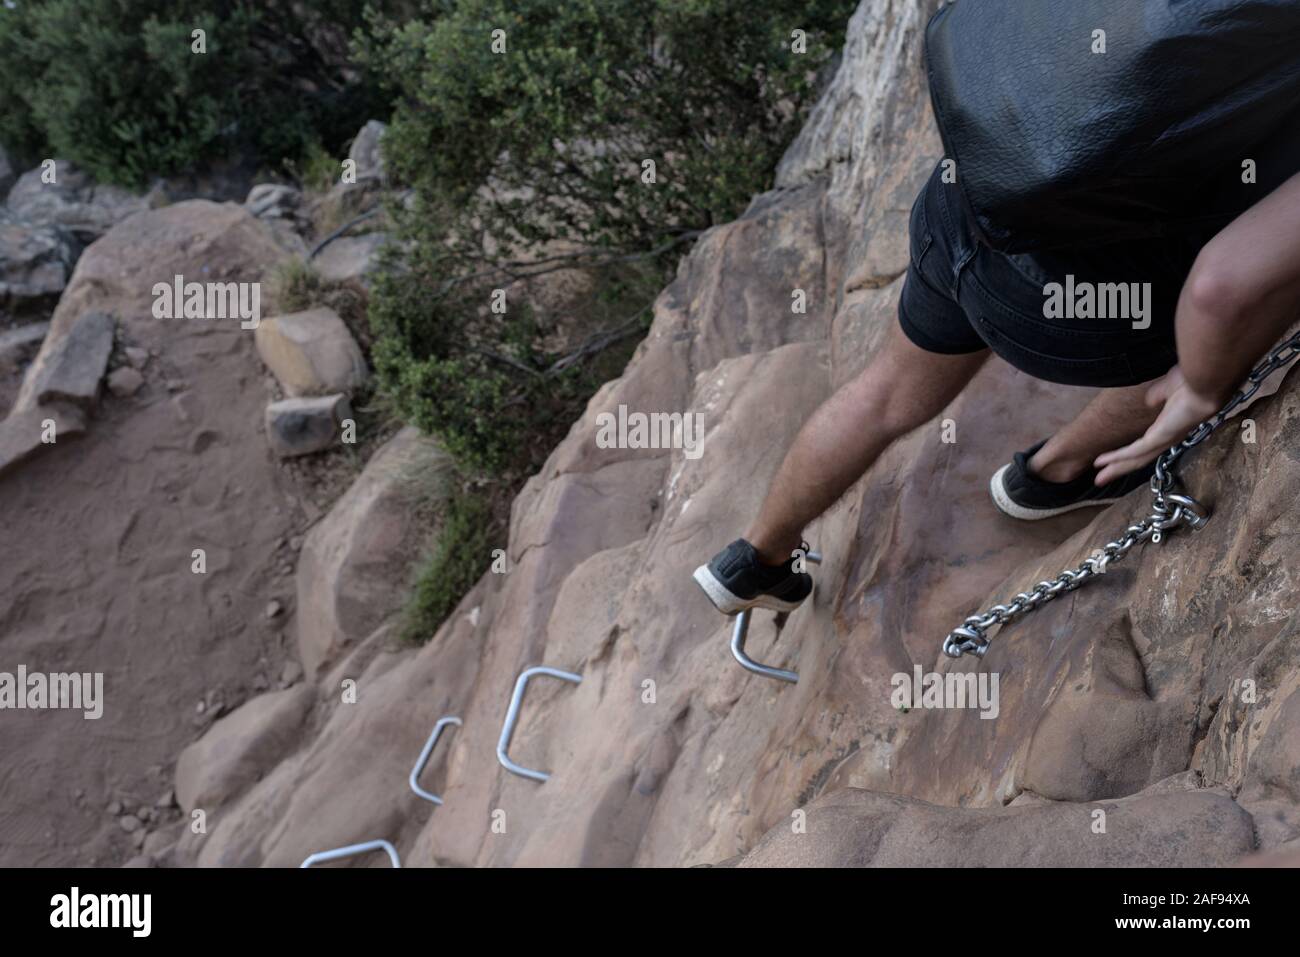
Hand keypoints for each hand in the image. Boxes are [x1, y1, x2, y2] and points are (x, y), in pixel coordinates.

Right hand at [1093, 366, 1222, 483]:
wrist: (1208, 381)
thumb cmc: (1195, 381)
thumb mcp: (1170, 387)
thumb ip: (1159, 395)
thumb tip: (1151, 402)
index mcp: (1170, 427)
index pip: (1146, 446)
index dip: (1129, 453)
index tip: (1113, 459)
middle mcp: (1167, 438)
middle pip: (1139, 459)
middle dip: (1119, 468)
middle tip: (1101, 478)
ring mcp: (1164, 439)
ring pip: (1136, 460)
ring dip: (1116, 468)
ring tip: (1099, 478)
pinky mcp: (1160, 437)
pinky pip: (1135, 450)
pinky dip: (1117, 457)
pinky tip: (1102, 461)